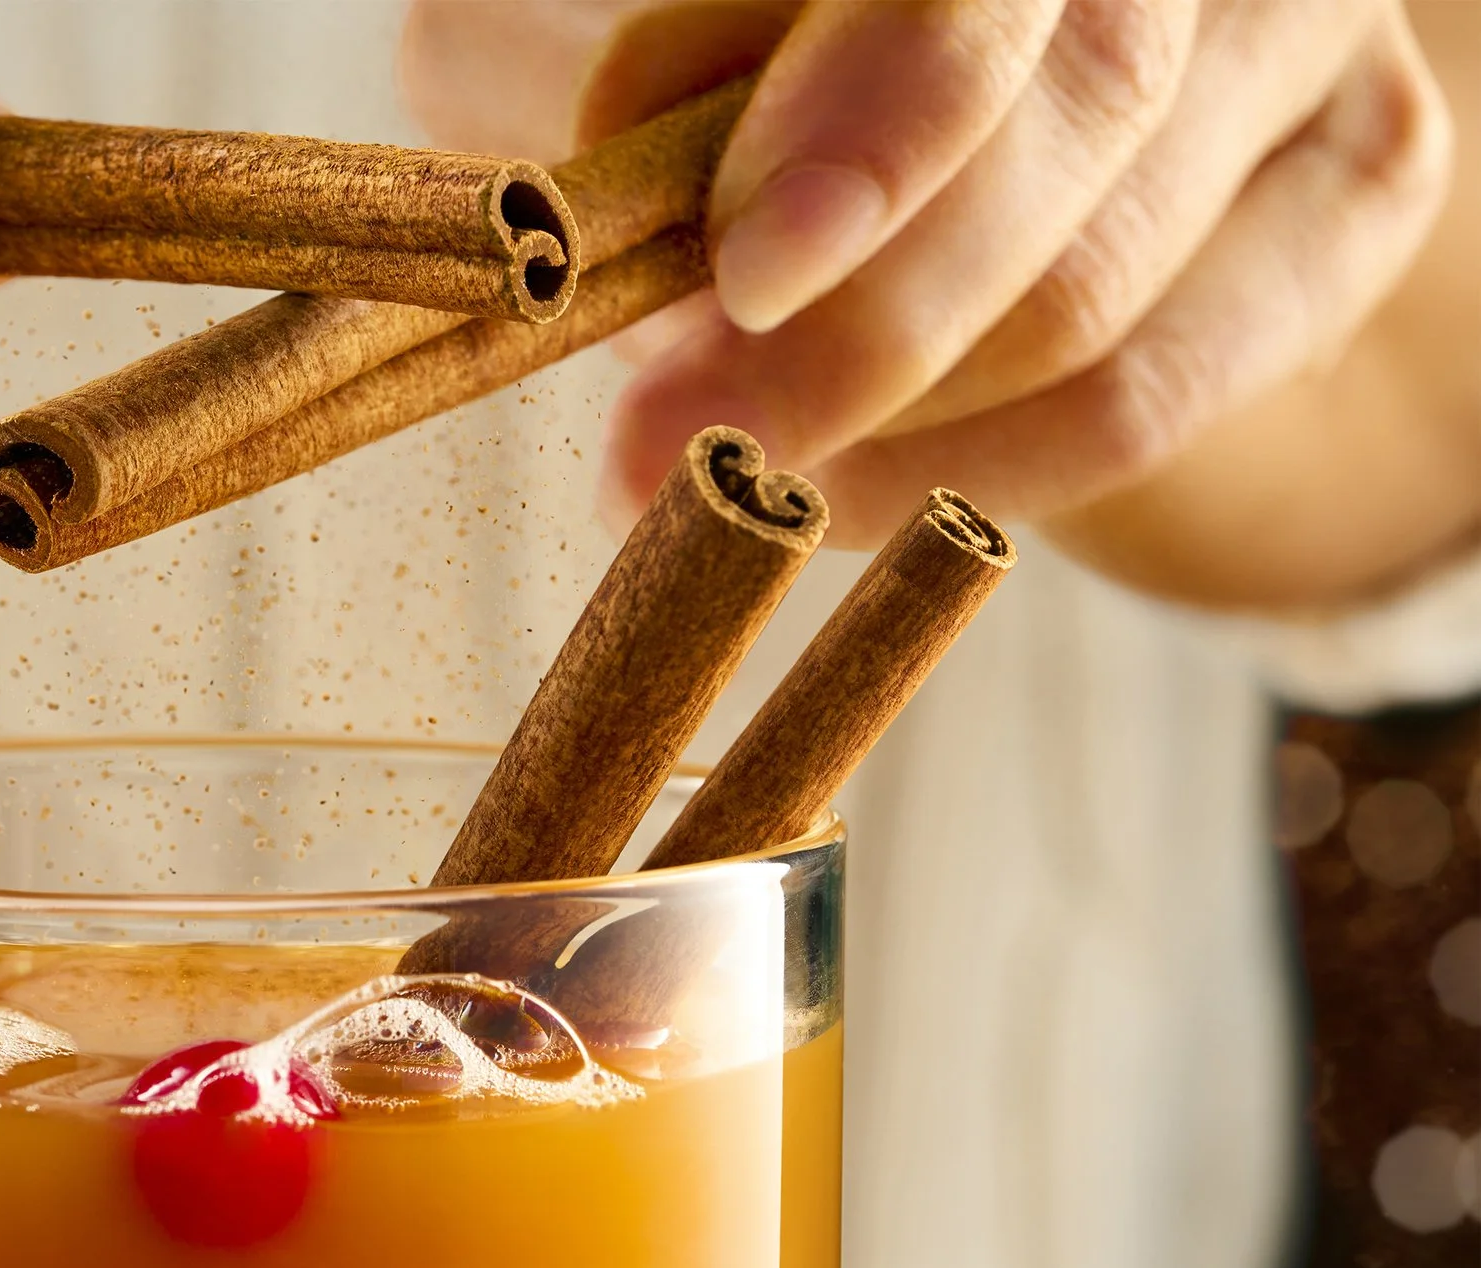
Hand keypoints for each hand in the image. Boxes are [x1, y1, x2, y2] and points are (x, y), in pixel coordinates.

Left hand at [403, 0, 1464, 609]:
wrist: (960, 127)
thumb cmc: (767, 55)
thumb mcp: (667, 37)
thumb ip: (653, 90)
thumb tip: (635, 233)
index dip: (883, 122)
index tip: (749, 272)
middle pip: (1078, 123)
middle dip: (860, 325)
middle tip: (679, 446)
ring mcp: (1304, 49)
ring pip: (1107, 294)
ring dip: (890, 422)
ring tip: (732, 472)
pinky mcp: (1352, 194)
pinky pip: (1157, 393)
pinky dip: (978, 473)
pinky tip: (844, 502)